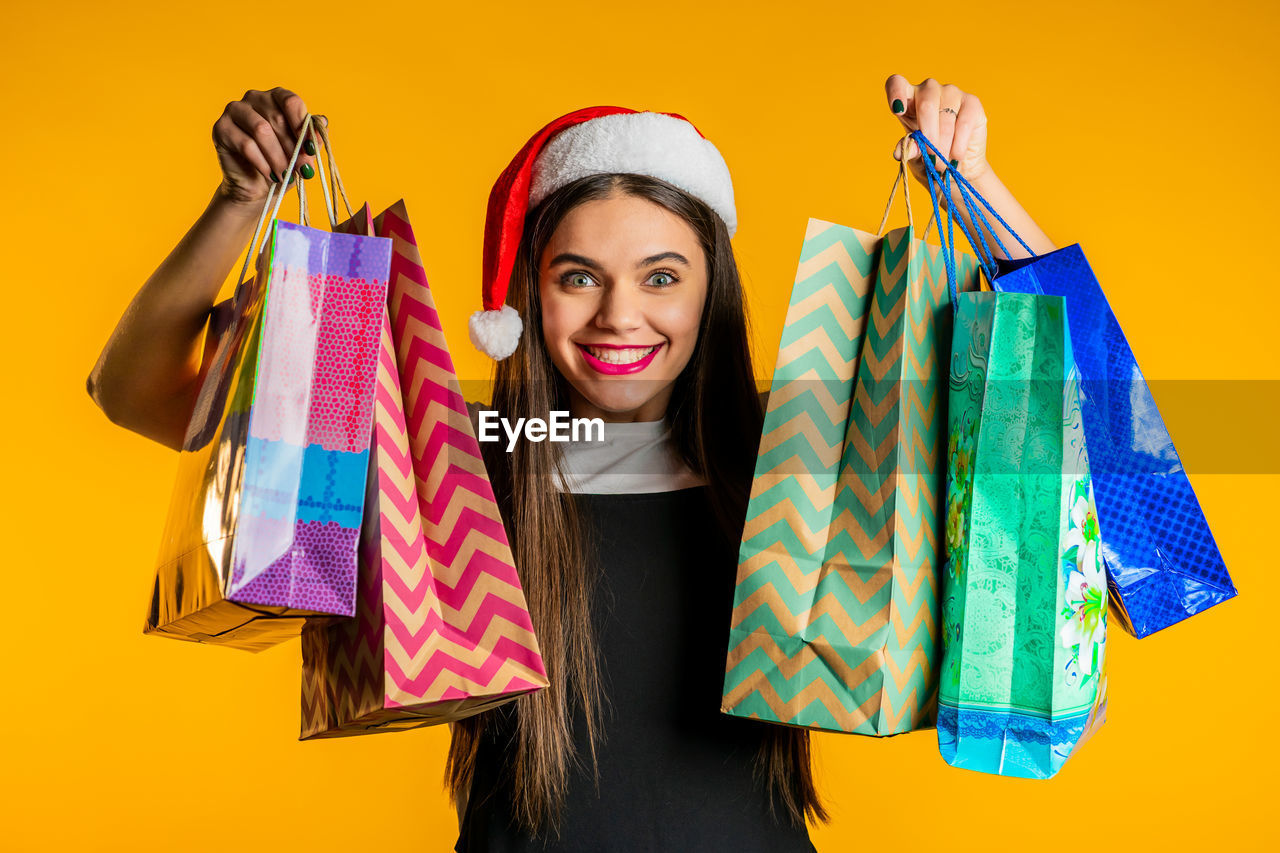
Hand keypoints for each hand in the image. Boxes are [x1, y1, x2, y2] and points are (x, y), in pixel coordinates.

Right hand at [212, 87, 318, 206]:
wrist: (258, 187)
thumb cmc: (283, 164)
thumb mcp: (303, 152)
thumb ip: (312, 136)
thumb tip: (322, 122)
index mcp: (277, 97)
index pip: (291, 102)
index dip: (303, 126)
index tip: (311, 149)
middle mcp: (255, 98)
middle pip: (277, 118)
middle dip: (292, 147)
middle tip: (302, 169)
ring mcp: (235, 110)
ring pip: (261, 130)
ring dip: (277, 156)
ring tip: (286, 174)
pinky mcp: (221, 128)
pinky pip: (245, 144)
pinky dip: (262, 163)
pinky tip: (271, 175)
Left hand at [884, 75, 989, 187]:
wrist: (957, 166)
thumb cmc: (930, 156)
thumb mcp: (915, 155)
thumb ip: (908, 149)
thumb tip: (900, 152)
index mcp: (908, 98)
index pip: (896, 83)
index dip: (896, 92)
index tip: (898, 111)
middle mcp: (929, 90)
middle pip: (925, 105)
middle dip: (928, 137)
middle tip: (932, 158)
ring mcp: (951, 93)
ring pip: (945, 118)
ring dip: (944, 146)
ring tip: (942, 164)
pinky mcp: (972, 103)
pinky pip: (964, 122)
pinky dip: (959, 144)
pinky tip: (956, 156)